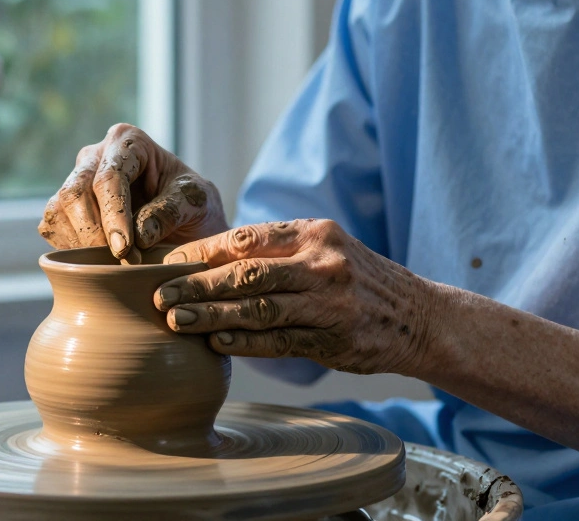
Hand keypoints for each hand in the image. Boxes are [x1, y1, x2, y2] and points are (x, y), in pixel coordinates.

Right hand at [38, 123, 228, 258]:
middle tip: (120, 264)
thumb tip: (139, 234)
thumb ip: (171, 211)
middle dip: (94, 234)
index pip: (110, 177)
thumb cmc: (191, 204)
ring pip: (59, 211)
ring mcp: (75, 180)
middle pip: (76, 193)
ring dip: (82, 245)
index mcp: (128, 142)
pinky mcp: (63, 208)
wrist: (184, 221)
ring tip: (114, 267)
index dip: (114, 215)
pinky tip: (98, 263)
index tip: (125, 249)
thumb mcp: (197, 202)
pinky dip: (72, 250)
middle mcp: (94, 156)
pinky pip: (53, 228)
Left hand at [153, 219, 436, 375]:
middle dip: (196, 285)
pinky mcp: (335, 340)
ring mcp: (330, 303)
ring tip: (176, 322)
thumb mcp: (326, 249)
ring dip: (212, 316)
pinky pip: (280, 342)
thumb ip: (277, 251)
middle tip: (159, 295)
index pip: (246, 238)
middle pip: (246, 273)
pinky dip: (245, 343)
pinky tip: (216, 344)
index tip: (166, 262)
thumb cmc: (357, 280)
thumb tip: (207, 259)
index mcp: (315, 234)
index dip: (202, 252)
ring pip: (259, 309)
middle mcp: (323, 264)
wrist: (420, 317)